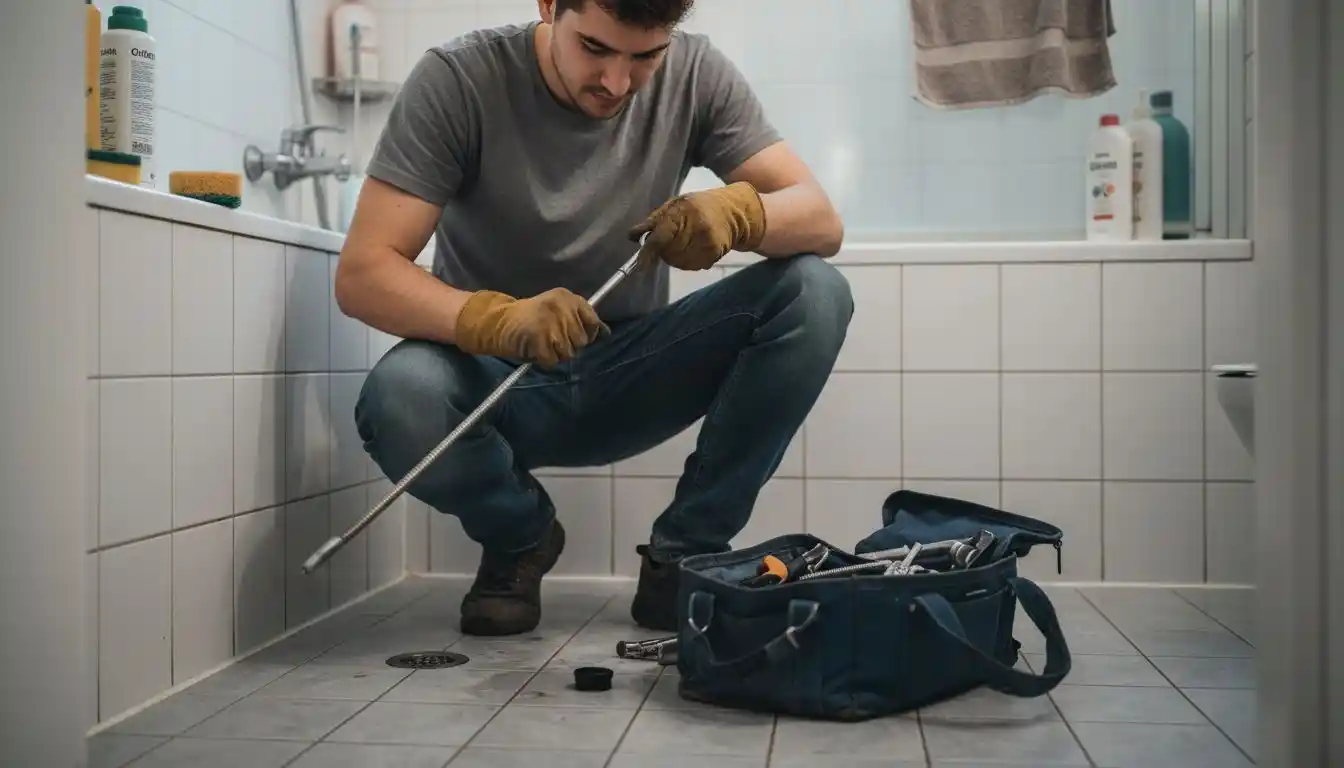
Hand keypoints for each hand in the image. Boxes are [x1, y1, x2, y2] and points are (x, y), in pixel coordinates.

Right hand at [453, 288, 607, 367]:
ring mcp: (550, 322)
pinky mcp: (539, 337)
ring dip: (556, 354)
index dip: (587, 334)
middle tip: (551, 338)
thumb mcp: (559, 311)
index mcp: (568, 297)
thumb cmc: (532, 319)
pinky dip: (544, 360)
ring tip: (542, 343)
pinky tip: (535, 350)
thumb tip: (607, 333)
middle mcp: (561, 306)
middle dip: (568, 345)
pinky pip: (552, 361)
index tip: (573, 336)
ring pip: (568, 353)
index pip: (593, 322)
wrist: (497, 321)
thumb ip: (581, 320)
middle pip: (582, 341)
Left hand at [629, 181, 767, 270]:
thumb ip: (654, 221)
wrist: (733, 212)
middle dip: (663, 249)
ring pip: (678, 262)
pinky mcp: (714, 255)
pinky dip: (687, 261)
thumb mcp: (675, 205)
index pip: (661, 236)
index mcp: (684, 211)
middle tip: (672, 238)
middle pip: (668, 253)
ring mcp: (707, 244)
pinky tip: (694, 248)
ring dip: (675, 256)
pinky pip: (690, 267)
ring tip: (685, 242)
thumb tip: (632, 236)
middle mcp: (697, 228)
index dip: (648, 252)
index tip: (639, 265)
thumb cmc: (698, 206)